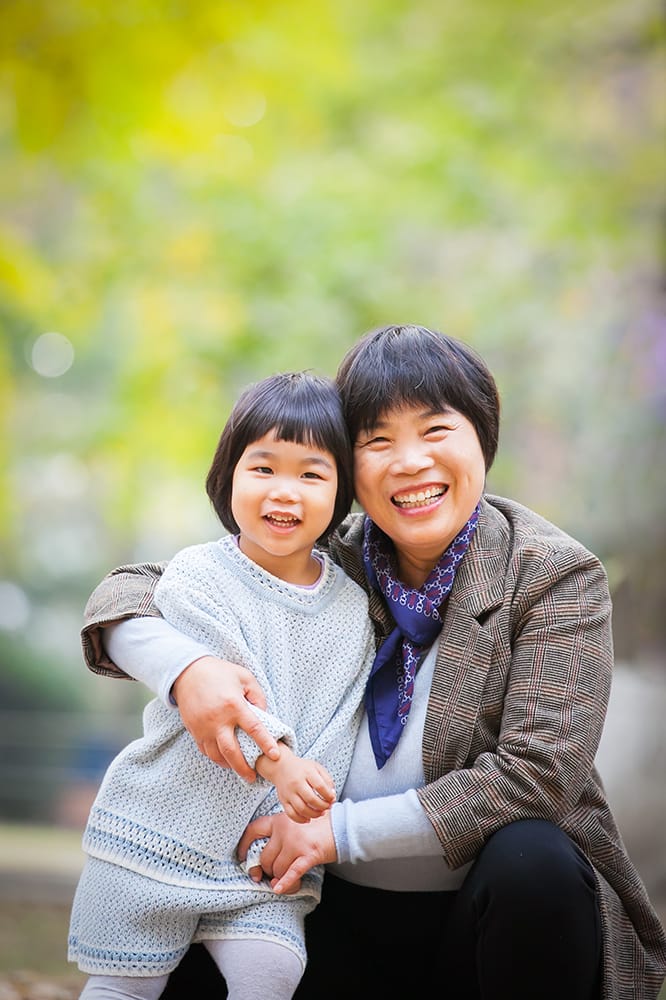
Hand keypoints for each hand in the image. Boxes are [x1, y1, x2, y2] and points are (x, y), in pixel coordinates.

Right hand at [172, 655, 279, 781]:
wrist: (188, 672)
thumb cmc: (220, 672)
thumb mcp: (244, 677)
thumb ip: (258, 696)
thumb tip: (264, 715)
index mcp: (234, 705)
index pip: (254, 729)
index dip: (266, 743)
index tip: (275, 755)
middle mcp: (218, 720)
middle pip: (232, 752)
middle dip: (244, 768)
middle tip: (253, 777)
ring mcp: (204, 727)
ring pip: (217, 755)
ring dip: (229, 766)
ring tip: (240, 771)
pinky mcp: (194, 730)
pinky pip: (205, 750)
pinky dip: (216, 758)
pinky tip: (224, 760)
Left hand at [237, 811, 336, 894]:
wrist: (341, 826)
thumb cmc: (317, 825)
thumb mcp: (295, 822)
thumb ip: (280, 833)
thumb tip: (263, 857)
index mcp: (279, 820)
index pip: (254, 830)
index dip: (244, 845)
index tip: (241, 857)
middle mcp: (285, 830)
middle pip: (265, 857)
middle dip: (266, 870)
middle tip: (269, 875)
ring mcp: (296, 843)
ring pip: (277, 868)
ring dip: (278, 878)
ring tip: (282, 881)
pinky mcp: (308, 855)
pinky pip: (292, 872)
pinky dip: (285, 883)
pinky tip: (278, 889)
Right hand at [257, 749, 335, 822]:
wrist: (281, 767)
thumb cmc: (301, 768)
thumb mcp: (316, 767)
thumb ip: (327, 779)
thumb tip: (332, 795)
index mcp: (307, 772)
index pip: (320, 786)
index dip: (329, 795)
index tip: (332, 799)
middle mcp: (296, 783)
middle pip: (311, 800)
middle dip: (323, 806)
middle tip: (328, 807)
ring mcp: (289, 793)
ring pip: (302, 809)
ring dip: (314, 814)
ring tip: (321, 813)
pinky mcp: (283, 800)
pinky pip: (291, 814)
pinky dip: (301, 820)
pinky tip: (308, 818)